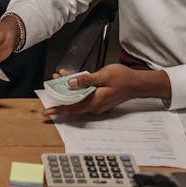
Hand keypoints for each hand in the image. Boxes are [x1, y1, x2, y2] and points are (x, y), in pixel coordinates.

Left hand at [42, 65, 170, 116]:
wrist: (138, 83)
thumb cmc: (123, 78)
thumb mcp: (103, 75)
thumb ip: (86, 80)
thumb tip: (71, 83)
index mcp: (94, 101)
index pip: (72, 108)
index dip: (58, 109)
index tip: (47, 111)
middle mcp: (95, 106)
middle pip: (73, 104)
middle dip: (60, 95)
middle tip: (51, 86)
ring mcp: (98, 103)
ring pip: (78, 99)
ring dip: (68, 90)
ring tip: (60, 78)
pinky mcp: (100, 99)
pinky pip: (85, 96)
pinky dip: (77, 89)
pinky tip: (74, 79)